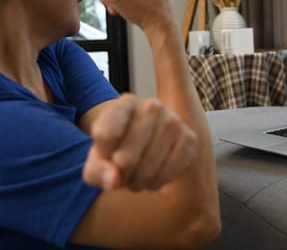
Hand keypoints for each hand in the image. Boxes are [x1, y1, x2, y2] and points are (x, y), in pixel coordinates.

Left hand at [82, 93, 197, 190]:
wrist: (144, 140)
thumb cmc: (118, 146)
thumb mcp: (98, 156)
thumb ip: (97, 169)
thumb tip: (114, 180)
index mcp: (125, 103)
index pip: (105, 135)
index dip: (101, 157)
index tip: (106, 156)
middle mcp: (152, 106)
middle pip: (126, 158)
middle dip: (120, 176)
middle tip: (121, 175)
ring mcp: (174, 121)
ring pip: (148, 167)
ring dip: (138, 182)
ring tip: (135, 177)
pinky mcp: (189, 139)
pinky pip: (170, 172)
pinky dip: (157, 182)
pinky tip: (152, 178)